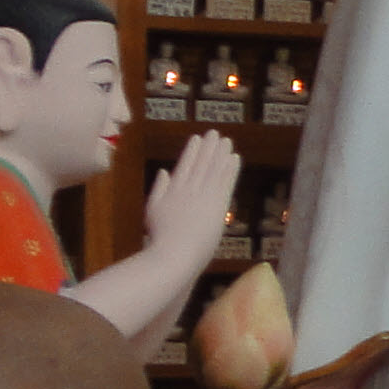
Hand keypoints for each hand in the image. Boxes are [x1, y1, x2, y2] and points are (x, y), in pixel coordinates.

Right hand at [144, 131, 241, 262]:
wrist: (174, 255)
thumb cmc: (161, 238)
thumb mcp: (153, 210)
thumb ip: (159, 188)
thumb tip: (164, 170)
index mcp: (172, 191)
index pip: (184, 166)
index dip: (192, 151)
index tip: (197, 138)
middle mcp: (188, 190)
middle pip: (201, 164)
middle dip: (208, 148)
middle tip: (215, 133)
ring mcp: (203, 197)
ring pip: (214, 170)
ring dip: (221, 154)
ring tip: (226, 141)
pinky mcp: (217, 206)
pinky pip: (225, 182)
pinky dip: (230, 169)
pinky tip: (235, 157)